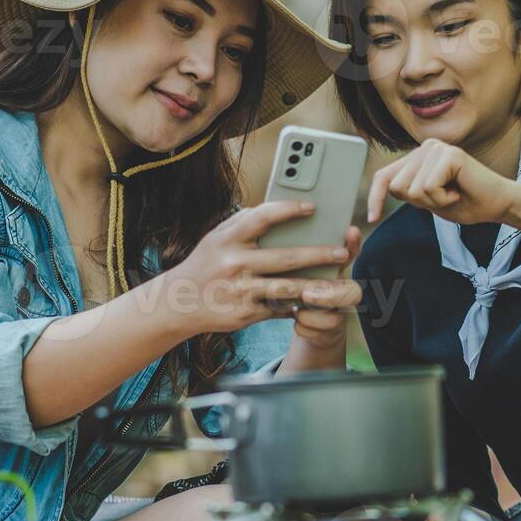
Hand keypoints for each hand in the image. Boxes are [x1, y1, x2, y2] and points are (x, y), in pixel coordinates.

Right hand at [156, 200, 363, 336]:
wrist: (178, 303)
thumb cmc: (205, 264)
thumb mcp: (216, 237)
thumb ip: (243, 222)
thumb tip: (276, 207)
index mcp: (228, 239)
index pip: (262, 217)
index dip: (288, 209)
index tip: (312, 207)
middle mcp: (234, 264)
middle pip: (286, 258)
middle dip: (319, 255)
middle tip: (342, 252)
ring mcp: (241, 291)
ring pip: (287, 288)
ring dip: (316, 286)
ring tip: (338, 283)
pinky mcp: (245, 314)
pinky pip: (278, 307)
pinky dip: (296, 304)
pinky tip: (313, 301)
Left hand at [366, 138, 520, 236]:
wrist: (499, 205)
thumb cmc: (467, 203)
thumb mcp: (429, 200)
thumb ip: (408, 192)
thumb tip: (382, 191)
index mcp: (418, 156)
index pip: (385, 177)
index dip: (375, 198)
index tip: (372, 218)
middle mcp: (426, 147)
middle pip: (397, 186)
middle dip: (421, 203)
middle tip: (446, 198)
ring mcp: (437, 148)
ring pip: (413, 189)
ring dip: (434, 202)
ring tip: (454, 194)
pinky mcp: (449, 154)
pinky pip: (428, 188)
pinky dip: (443, 199)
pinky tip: (459, 192)